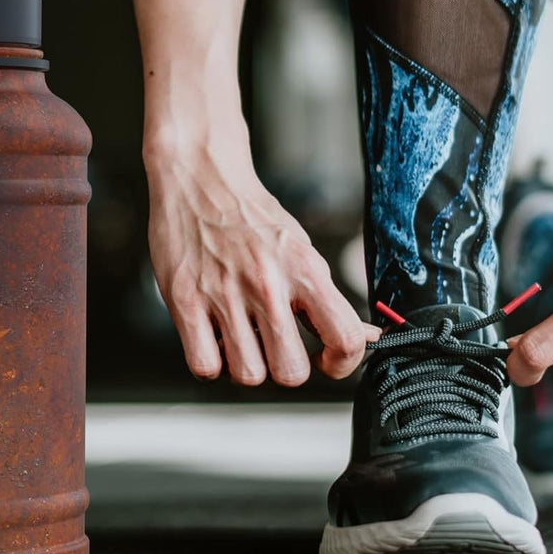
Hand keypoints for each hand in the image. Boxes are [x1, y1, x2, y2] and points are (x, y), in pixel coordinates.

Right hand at [145, 144, 378, 386]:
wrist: (200, 178)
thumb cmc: (250, 215)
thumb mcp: (301, 249)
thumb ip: (327, 297)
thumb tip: (368, 336)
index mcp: (304, 269)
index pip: (345, 338)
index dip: (342, 363)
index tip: (326, 360)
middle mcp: (267, 284)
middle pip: (292, 372)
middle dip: (287, 367)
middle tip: (277, 347)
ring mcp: (223, 295)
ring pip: (248, 375)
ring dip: (247, 365)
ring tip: (241, 339)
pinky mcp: (184, 302)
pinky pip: (205, 366)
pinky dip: (210, 362)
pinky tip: (214, 339)